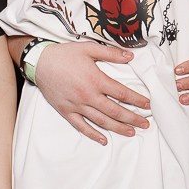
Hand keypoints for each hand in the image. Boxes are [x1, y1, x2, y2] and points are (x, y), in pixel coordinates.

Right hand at [34, 40, 149, 145]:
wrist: (39, 62)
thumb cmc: (64, 54)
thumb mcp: (89, 48)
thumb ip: (110, 53)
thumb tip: (131, 56)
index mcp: (96, 79)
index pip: (122, 93)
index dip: (137, 100)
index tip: (148, 105)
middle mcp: (88, 95)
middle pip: (115, 111)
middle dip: (133, 118)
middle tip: (146, 124)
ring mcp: (77, 105)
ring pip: (101, 121)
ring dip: (118, 128)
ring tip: (131, 132)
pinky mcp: (66, 111)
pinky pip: (81, 126)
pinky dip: (93, 134)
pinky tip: (104, 140)